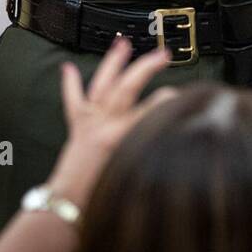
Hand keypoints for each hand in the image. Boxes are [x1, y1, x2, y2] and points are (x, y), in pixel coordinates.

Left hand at [45, 36, 176, 206]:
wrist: (66, 209)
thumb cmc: (99, 197)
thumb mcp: (134, 169)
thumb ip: (152, 142)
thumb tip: (170, 124)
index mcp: (119, 135)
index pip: (153, 106)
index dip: (172, 99)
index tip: (185, 96)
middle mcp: (103, 123)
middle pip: (128, 86)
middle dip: (146, 67)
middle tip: (163, 54)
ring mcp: (89, 122)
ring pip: (102, 84)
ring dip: (113, 62)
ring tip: (122, 43)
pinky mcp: (77, 127)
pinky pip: (72, 100)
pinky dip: (69, 83)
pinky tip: (66, 68)